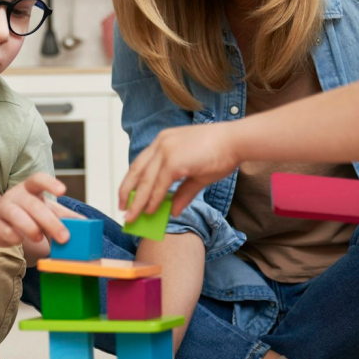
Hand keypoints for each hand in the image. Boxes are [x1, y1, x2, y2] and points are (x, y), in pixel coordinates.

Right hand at [0, 173, 80, 246]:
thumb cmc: (27, 214)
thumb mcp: (45, 210)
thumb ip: (64, 216)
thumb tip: (86, 224)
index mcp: (30, 188)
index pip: (38, 179)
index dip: (50, 183)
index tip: (63, 190)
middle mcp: (16, 194)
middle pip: (33, 205)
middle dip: (50, 222)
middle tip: (65, 237)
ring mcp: (3, 208)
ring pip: (16, 215)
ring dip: (30, 228)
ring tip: (39, 238)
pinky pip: (5, 231)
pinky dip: (14, 237)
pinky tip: (18, 239)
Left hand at [118, 122, 241, 221]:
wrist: (235, 142)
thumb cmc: (220, 153)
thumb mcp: (196, 175)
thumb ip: (182, 192)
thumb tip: (173, 211)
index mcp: (163, 141)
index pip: (141, 163)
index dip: (131, 181)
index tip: (126, 196)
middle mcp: (160, 144)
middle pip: (136, 171)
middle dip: (127, 192)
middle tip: (123, 210)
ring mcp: (165, 151)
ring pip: (144, 181)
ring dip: (138, 202)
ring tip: (132, 217)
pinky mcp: (173, 161)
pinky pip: (158, 186)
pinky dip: (152, 200)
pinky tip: (149, 212)